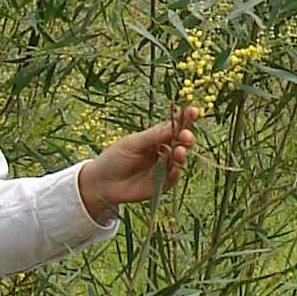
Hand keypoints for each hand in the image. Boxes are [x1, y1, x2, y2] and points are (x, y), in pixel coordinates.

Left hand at [79, 107, 199, 219]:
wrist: (102, 183)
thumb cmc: (115, 158)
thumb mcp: (133, 144)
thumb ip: (154, 136)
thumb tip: (174, 126)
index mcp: (156, 137)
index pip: (173, 126)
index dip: (185, 118)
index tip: (194, 111)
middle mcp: (163, 151)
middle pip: (180, 142)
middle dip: (186, 137)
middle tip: (186, 136)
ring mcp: (163, 167)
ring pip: (179, 160)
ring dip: (182, 154)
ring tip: (180, 151)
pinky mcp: (162, 184)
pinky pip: (173, 178)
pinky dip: (175, 172)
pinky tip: (175, 168)